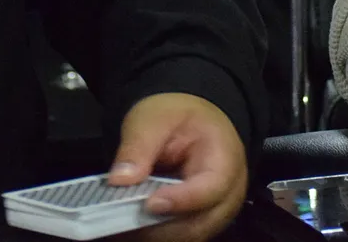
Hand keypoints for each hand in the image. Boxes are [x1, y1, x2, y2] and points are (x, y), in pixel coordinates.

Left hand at [109, 93, 247, 241]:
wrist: (193, 123)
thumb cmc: (179, 118)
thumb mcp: (155, 117)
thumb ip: (138, 145)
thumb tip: (120, 179)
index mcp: (225, 159)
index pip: (210, 189)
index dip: (180, 201)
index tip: (149, 203)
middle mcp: (229, 193)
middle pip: (197, 224)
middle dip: (157, 225)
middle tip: (119, 217)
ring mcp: (216, 213)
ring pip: (186, 237)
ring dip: (152, 233)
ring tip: (118, 220)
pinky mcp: (200, 224)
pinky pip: (178, 238)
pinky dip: (152, 234)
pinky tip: (128, 224)